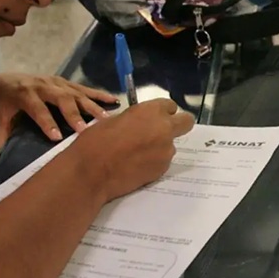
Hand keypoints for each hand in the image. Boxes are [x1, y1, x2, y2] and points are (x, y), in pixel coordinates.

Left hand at [0, 73, 119, 149]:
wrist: (2, 80)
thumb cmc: (1, 101)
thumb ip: (2, 134)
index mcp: (24, 94)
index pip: (37, 108)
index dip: (46, 122)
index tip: (56, 137)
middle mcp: (42, 86)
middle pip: (61, 98)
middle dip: (74, 113)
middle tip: (85, 129)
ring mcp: (56, 82)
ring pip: (76, 93)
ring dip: (92, 106)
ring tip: (105, 119)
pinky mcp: (65, 82)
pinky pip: (84, 88)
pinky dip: (99, 95)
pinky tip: (113, 101)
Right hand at [69, 98, 194, 201]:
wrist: (92, 172)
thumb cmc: (96, 141)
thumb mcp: (114, 120)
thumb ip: (135, 119)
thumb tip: (140, 123)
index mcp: (151, 111)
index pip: (170, 105)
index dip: (162, 112)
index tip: (155, 118)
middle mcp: (164, 128)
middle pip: (186, 122)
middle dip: (178, 124)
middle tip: (163, 132)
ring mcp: (166, 150)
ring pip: (171, 145)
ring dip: (160, 147)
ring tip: (137, 155)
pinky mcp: (163, 169)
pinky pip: (162, 161)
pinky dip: (153, 162)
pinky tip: (136, 166)